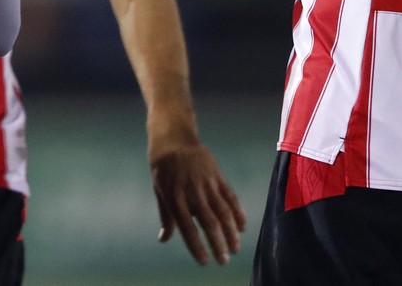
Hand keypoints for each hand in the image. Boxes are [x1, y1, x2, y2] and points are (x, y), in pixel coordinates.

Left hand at [149, 140, 246, 265]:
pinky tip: (241, 227)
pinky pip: (230, 196)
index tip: (205, 262)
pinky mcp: (217, 175)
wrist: (173, 139)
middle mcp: (191, 191)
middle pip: (208, 222)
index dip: (196, 246)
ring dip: (231, 232)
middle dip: (217, 244)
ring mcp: (206, 183)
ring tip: (235, 249)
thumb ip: (166, 216)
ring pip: (223, 211)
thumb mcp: (159, 191)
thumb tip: (163, 239)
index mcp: (175, 197)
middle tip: (224, 261)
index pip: (187, 227)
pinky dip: (238, 212)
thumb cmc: (163, 169)